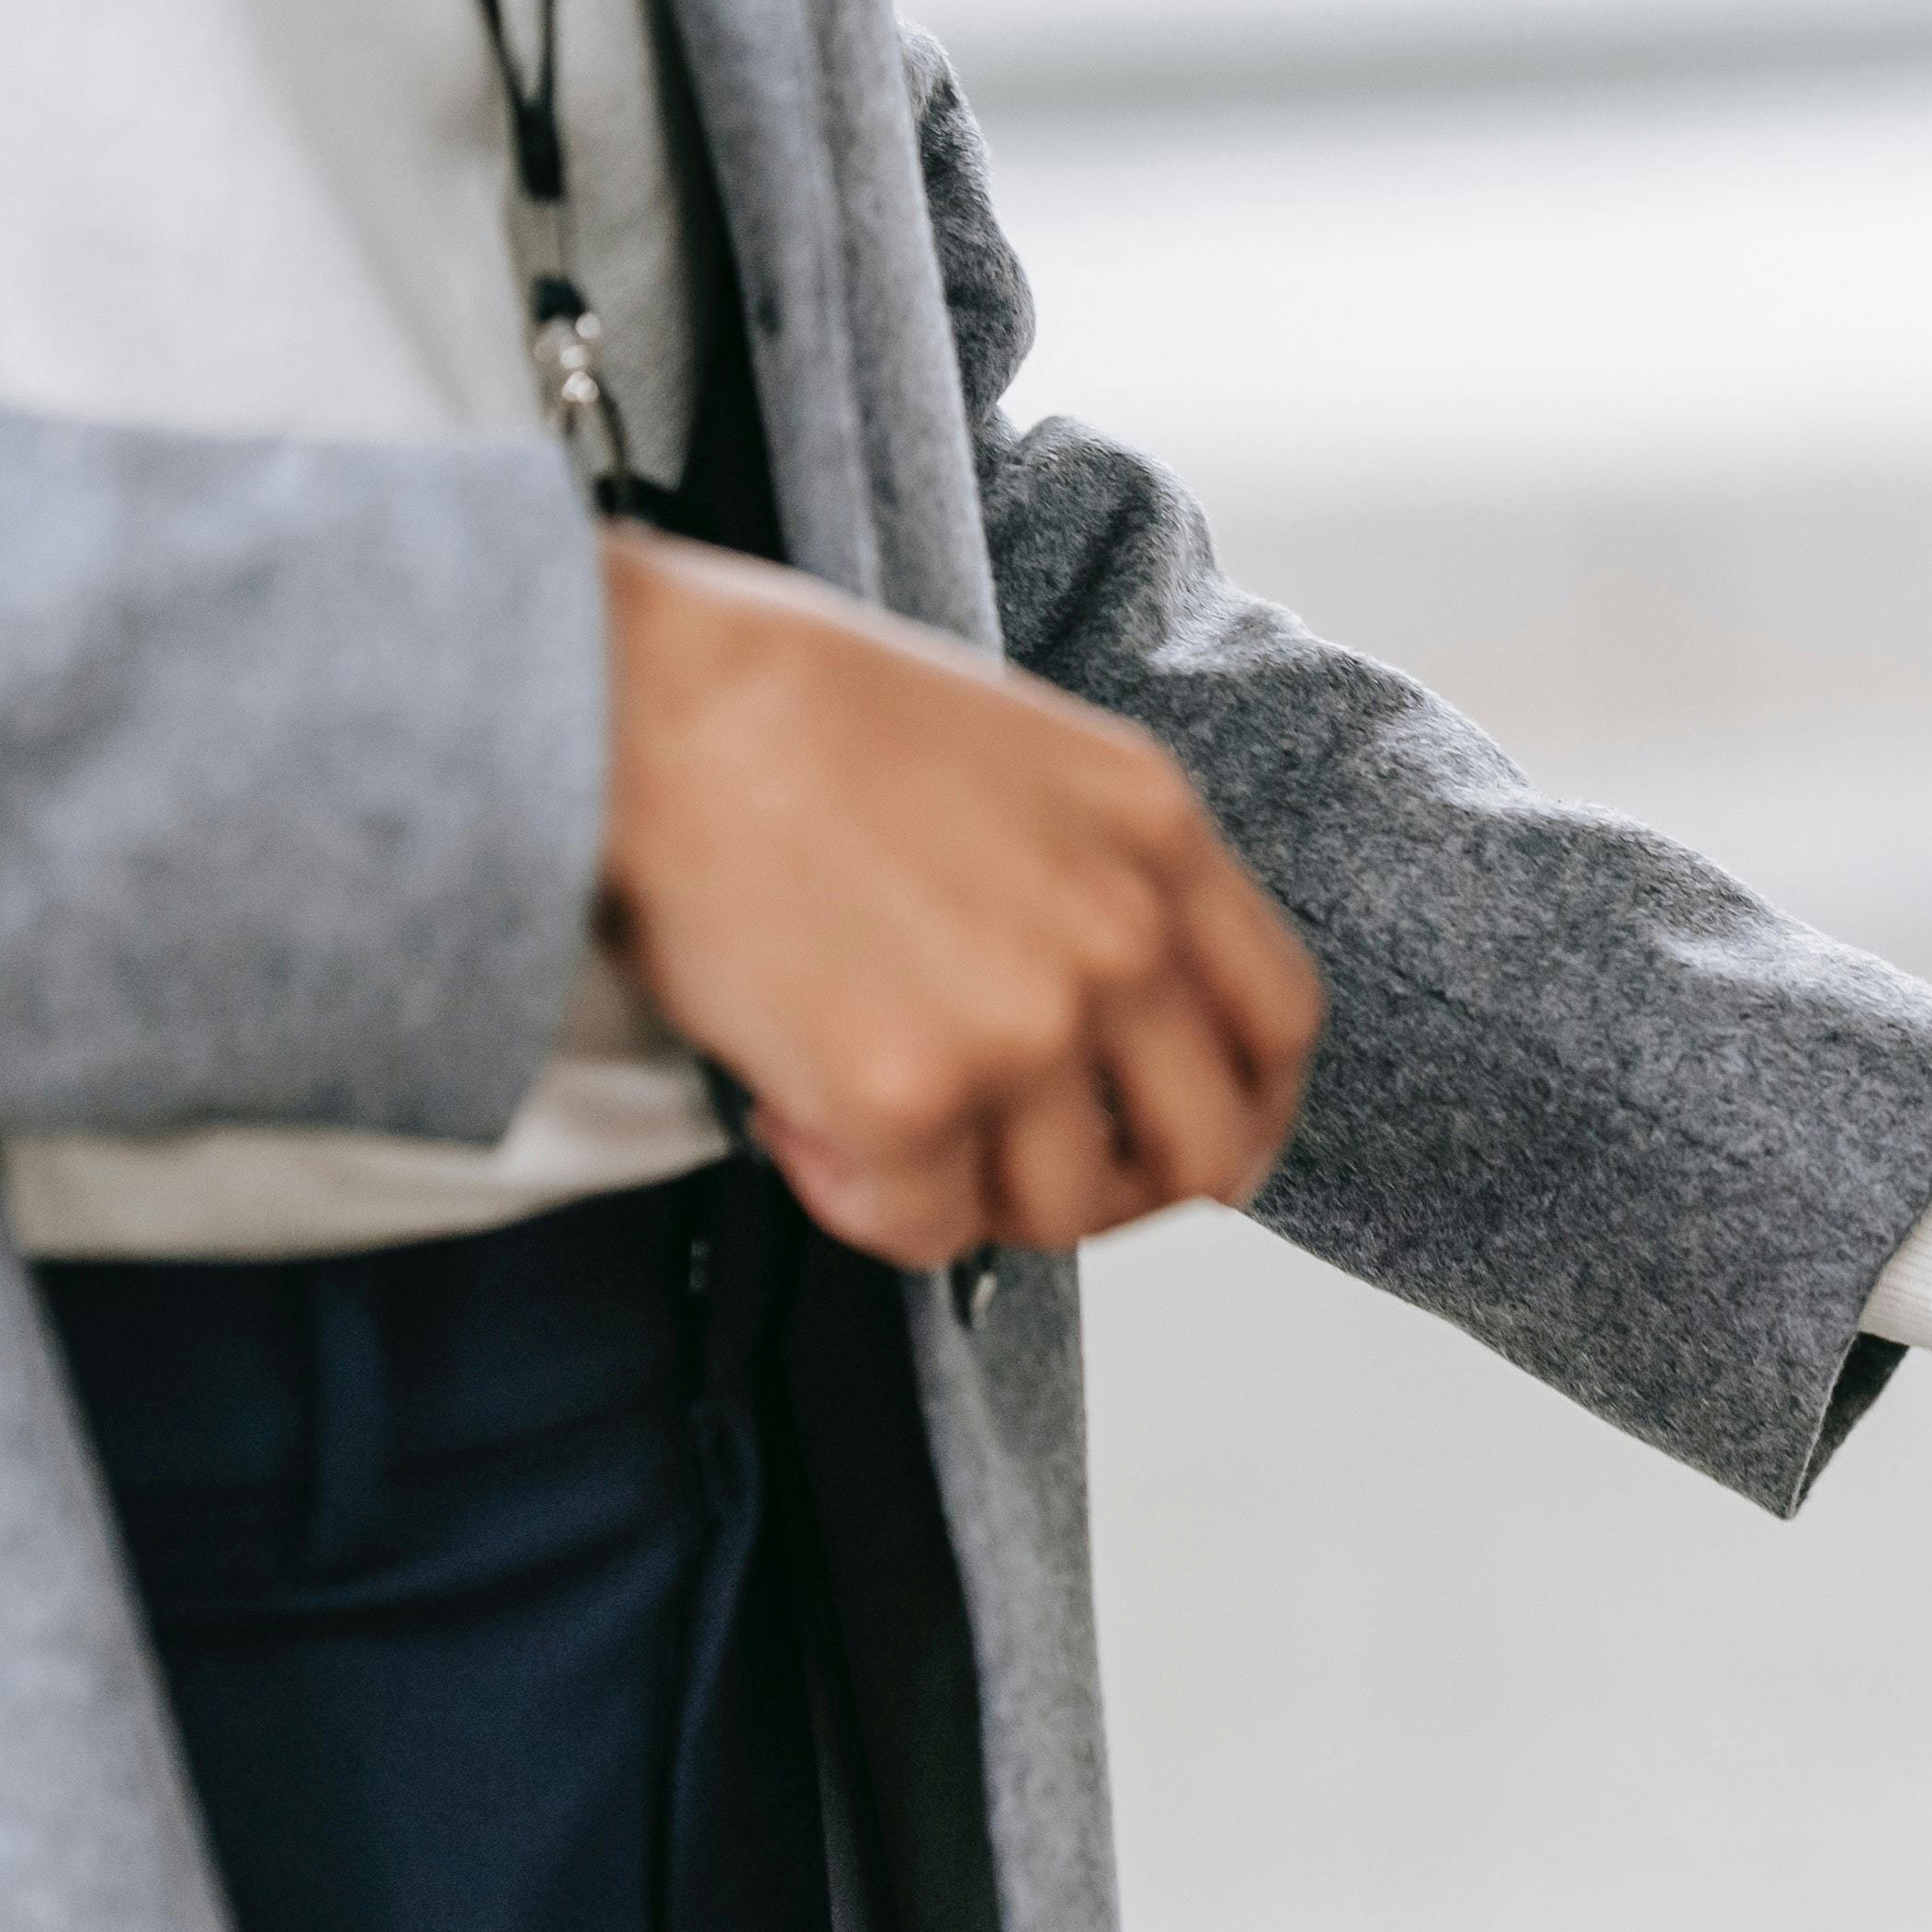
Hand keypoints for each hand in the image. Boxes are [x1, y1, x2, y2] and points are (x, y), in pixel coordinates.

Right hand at [595, 526, 1322, 1267]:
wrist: (651, 701)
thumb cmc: (796, 710)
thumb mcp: (1024, 758)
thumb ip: (1098, 879)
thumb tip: (1105, 1023)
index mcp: (1160, 837)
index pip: (1280, 1026)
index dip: (1243, 1113)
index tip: (1173, 1143)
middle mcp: (1123, 938)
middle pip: (1207, 1152)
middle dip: (1121, 1194)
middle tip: (1019, 1176)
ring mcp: (1027, 1025)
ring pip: (1057, 1210)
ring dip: (965, 1191)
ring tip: (863, 1113)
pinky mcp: (909, 1099)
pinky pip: (923, 1230)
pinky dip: (853, 1199)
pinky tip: (788, 1112)